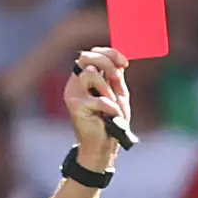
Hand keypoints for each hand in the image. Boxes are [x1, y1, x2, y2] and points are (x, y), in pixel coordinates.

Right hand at [67, 45, 130, 165]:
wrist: (104, 144)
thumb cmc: (110, 120)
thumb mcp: (117, 94)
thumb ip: (116, 77)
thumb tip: (119, 61)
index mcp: (85, 78)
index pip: (92, 54)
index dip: (110, 53)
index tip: (125, 63)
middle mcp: (75, 82)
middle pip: (86, 57)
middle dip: (107, 63)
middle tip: (117, 77)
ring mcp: (73, 93)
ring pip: (90, 73)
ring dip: (108, 89)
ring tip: (112, 105)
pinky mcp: (75, 105)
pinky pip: (100, 99)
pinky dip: (112, 108)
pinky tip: (111, 117)